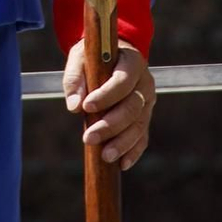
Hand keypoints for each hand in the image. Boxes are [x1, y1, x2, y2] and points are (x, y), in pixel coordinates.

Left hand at [63, 39, 154, 171]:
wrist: (112, 58)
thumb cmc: (95, 58)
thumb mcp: (80, 58)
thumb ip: (75, 79)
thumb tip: (73, 107)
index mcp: (132, 62)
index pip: (123, 80)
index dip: (106, 95)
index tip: (87, 106)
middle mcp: (145, 83)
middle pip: (132, 107)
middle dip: (111, 125)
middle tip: (89, 138)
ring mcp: (148, 102)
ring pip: (139, 125)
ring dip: (122, 143)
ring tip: (105, 156)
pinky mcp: (145, 118)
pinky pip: (143, 138)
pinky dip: (133, 152)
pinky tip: (122, 164)